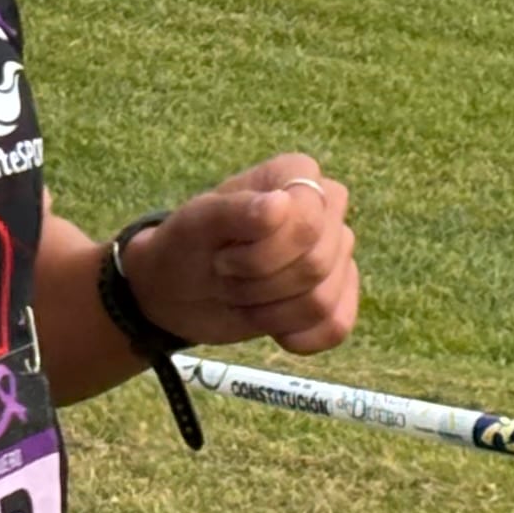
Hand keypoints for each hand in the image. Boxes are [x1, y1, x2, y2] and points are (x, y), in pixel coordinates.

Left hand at [124, 154, 355, 354]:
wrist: (177, 289)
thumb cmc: (186, 245)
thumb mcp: (196, 223)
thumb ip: (234, 210)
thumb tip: (281, 205)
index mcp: (298, 175)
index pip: (307, 222)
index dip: (262, 254)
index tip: (222, 256)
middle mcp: (327, 209)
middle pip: (316, 264)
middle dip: (259, 284)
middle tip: (226, 277)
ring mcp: (335, 253)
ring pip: (322, 301)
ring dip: (268, 312)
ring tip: (241, 295)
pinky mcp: (335, 296)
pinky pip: (335, 327)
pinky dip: (298, 338)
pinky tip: (272, 329)